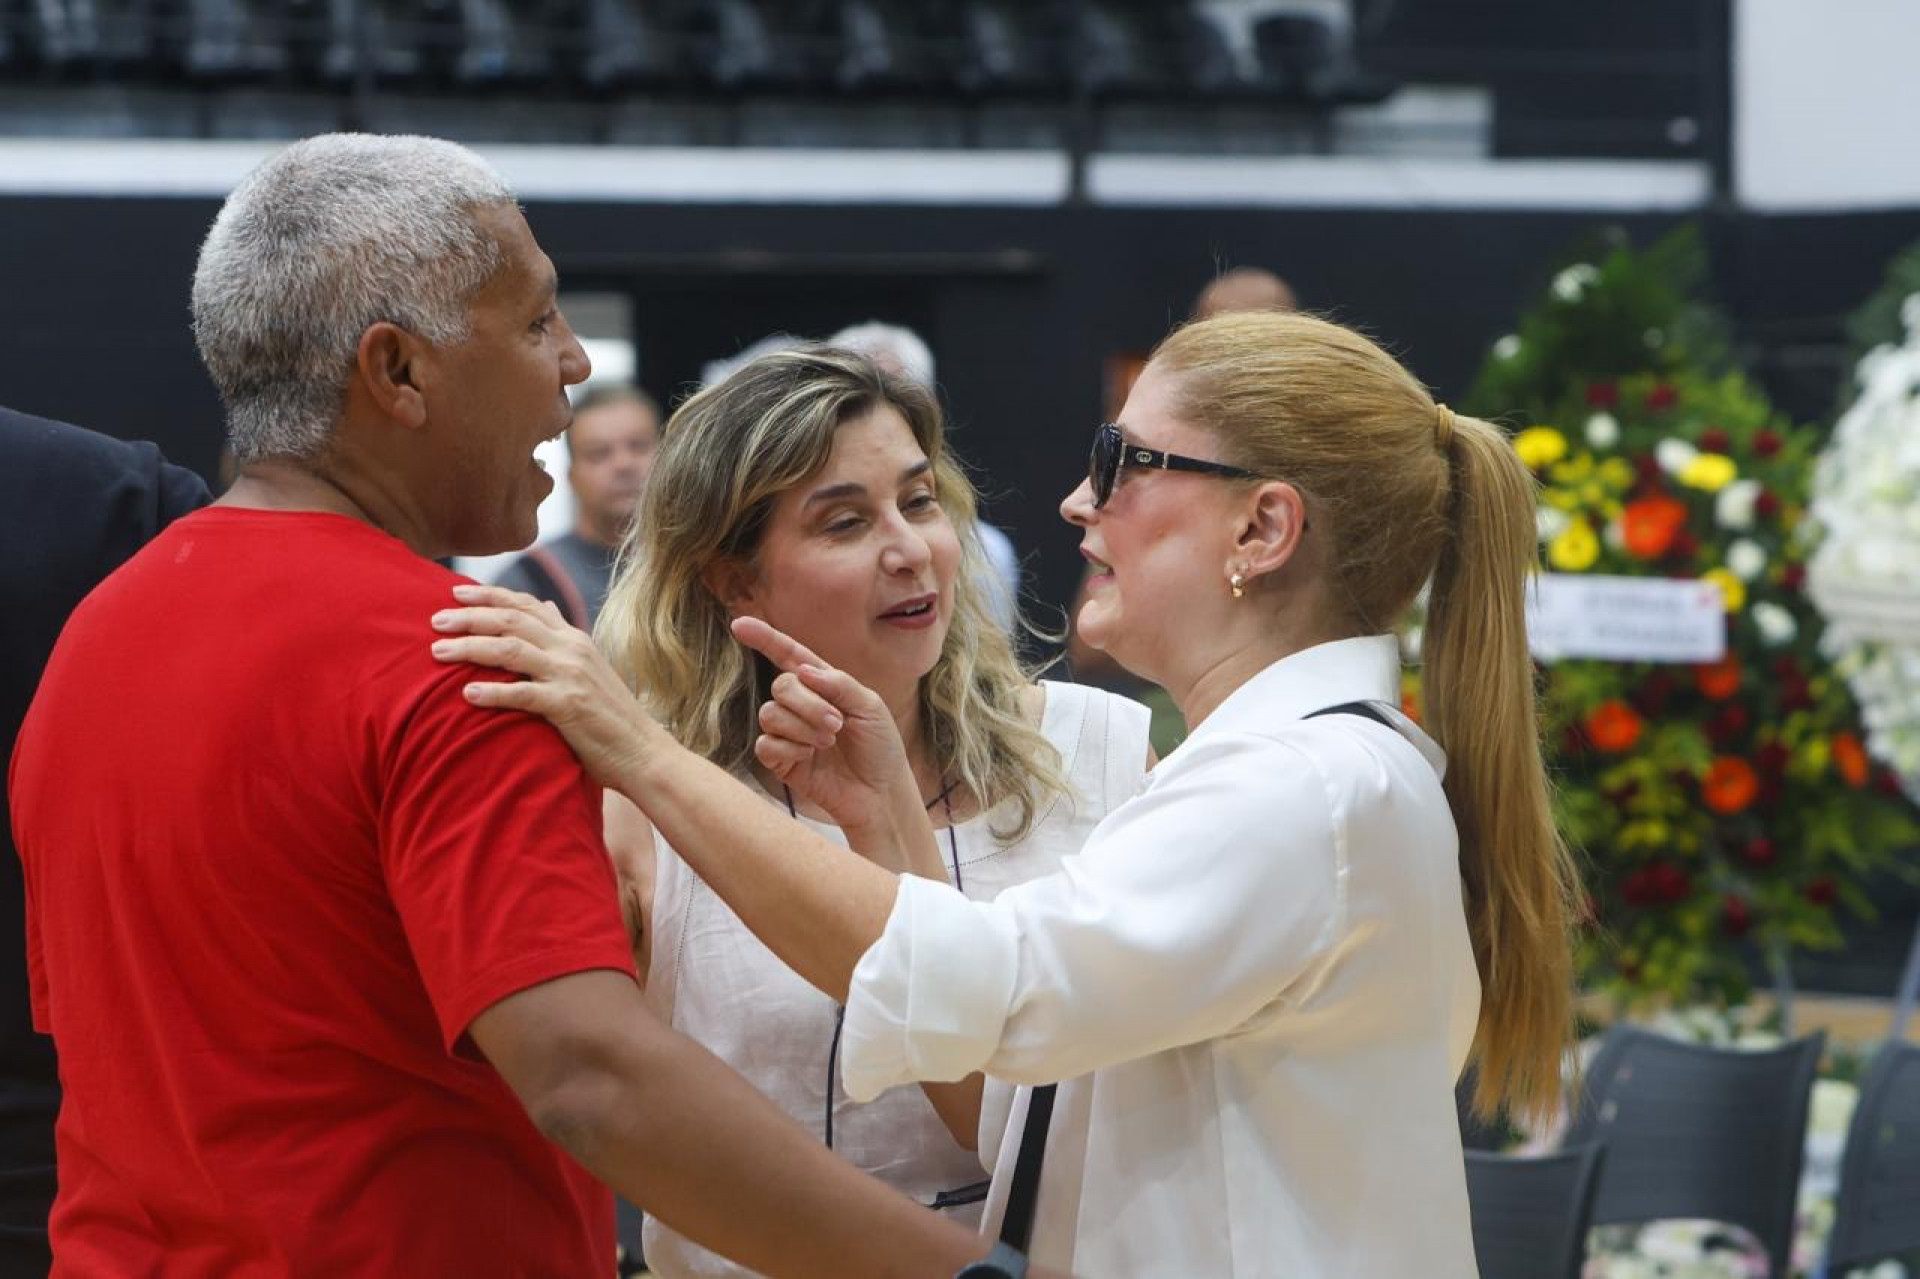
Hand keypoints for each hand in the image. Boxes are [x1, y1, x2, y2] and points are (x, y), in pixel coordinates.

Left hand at [430, 583, 657, 790]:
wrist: (644, 752)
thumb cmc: (611, 717)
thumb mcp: (590, 667)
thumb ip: (564, 640)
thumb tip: (546, 608)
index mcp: (574, 639)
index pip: (527, 604)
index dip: (489, 595)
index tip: (455, 592)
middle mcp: (572, 650)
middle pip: (512, 620)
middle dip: (469, 616)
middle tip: (435, 620)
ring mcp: (571, 676)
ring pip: (511, 649)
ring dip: (470, 647)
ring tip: (438, 652)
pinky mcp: (569, 706)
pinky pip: (523, 693)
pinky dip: (493, 691)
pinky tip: (467, 693)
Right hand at [730, 616, 914, 838]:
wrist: (881, 792)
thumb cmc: (880, 747)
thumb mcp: (870, 706)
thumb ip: (838, 683)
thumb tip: (802, 671)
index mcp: (821, 685)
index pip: (788, 655)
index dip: (765, 638)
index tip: (739, 624)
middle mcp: (800, 705)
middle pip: (780, 686)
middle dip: (808, 704)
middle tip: (837, 724)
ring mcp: (788, 732)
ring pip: (770, 714)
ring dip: (802, 726)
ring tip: (827, 741)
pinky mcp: (780, 760)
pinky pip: (765, 744)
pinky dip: (790, 748)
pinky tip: (810, 757)